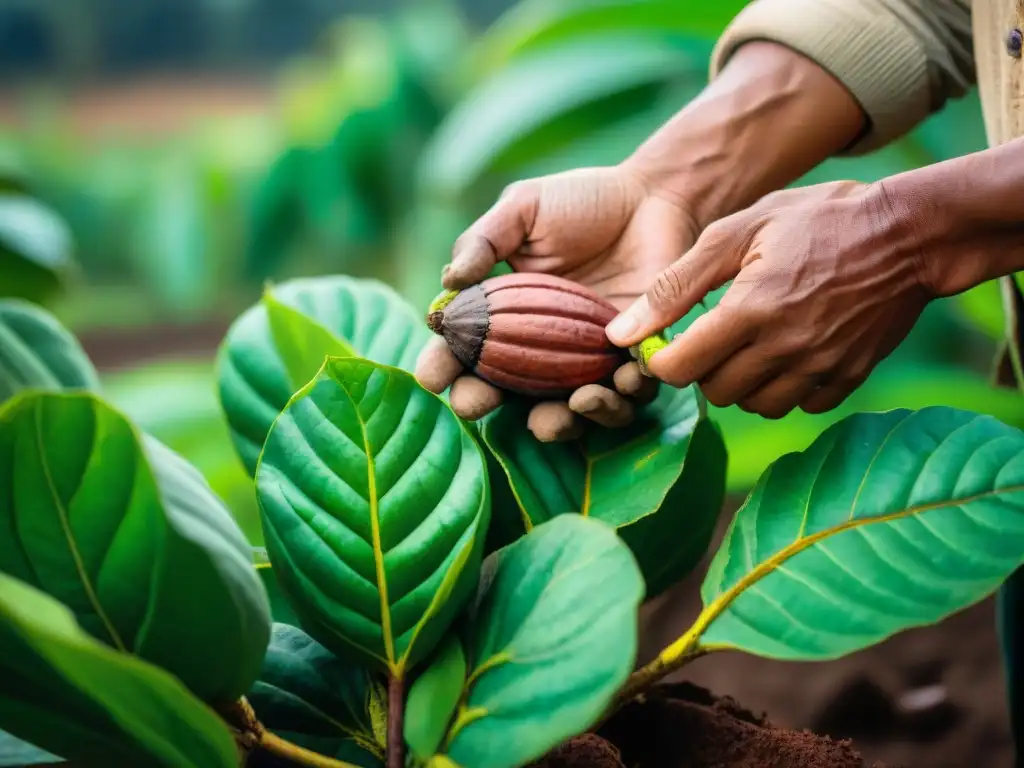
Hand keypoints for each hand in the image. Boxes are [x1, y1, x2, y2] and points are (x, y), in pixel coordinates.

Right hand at [415, 165, 698, 440]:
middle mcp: (536, 352)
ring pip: (564, 417)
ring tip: (573, 401)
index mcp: (501, 319)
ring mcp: (583, 366)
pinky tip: (624, 379)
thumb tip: (448, 280)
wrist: (653, 197)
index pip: (461, 354)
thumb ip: (483, 241)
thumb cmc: (582, 202)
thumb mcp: (523, 209)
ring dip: (560, 422)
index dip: (441, 369)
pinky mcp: (632, 365)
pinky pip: (626, 399)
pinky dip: (622, 399)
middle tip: (478, 402)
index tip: (432, 376)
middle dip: (482, 407)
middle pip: (500, 399)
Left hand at [605, 180, 931, 417]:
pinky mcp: (849, 377)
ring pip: (755, 405)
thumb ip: (674, 286)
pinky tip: (789, 352)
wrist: (908, 232)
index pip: (679, 370)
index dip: (664, 360)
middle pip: (714, 392)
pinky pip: (800, 405)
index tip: (669, 343)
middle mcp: (785, 348)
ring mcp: (821, 367)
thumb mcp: (737, 232)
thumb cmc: (816, 220)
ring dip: (742, 382)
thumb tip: (619, 333)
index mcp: (749, 311)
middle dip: (703, 369)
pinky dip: (787, 387)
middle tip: (715, 335)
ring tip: (751, 343)